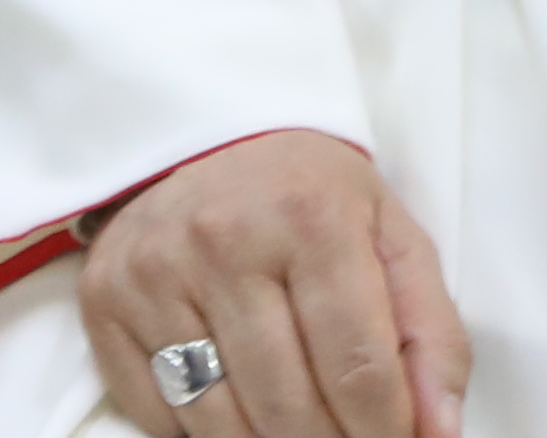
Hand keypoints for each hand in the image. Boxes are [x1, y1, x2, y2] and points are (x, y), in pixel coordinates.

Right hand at [81, 127, 467, 437]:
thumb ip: (431, 334)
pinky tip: (236, 407)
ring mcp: (155, 272)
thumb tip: (442, 434)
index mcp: (310, 216)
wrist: (209, 138)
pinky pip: (158, 417)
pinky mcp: (105, 300)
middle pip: (289, 409)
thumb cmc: (313, 197)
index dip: (386, 434)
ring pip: (221, 424)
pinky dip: (203, 435)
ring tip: (300, 433)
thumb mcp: (391, 237)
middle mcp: (224, 239)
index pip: (358, 369)